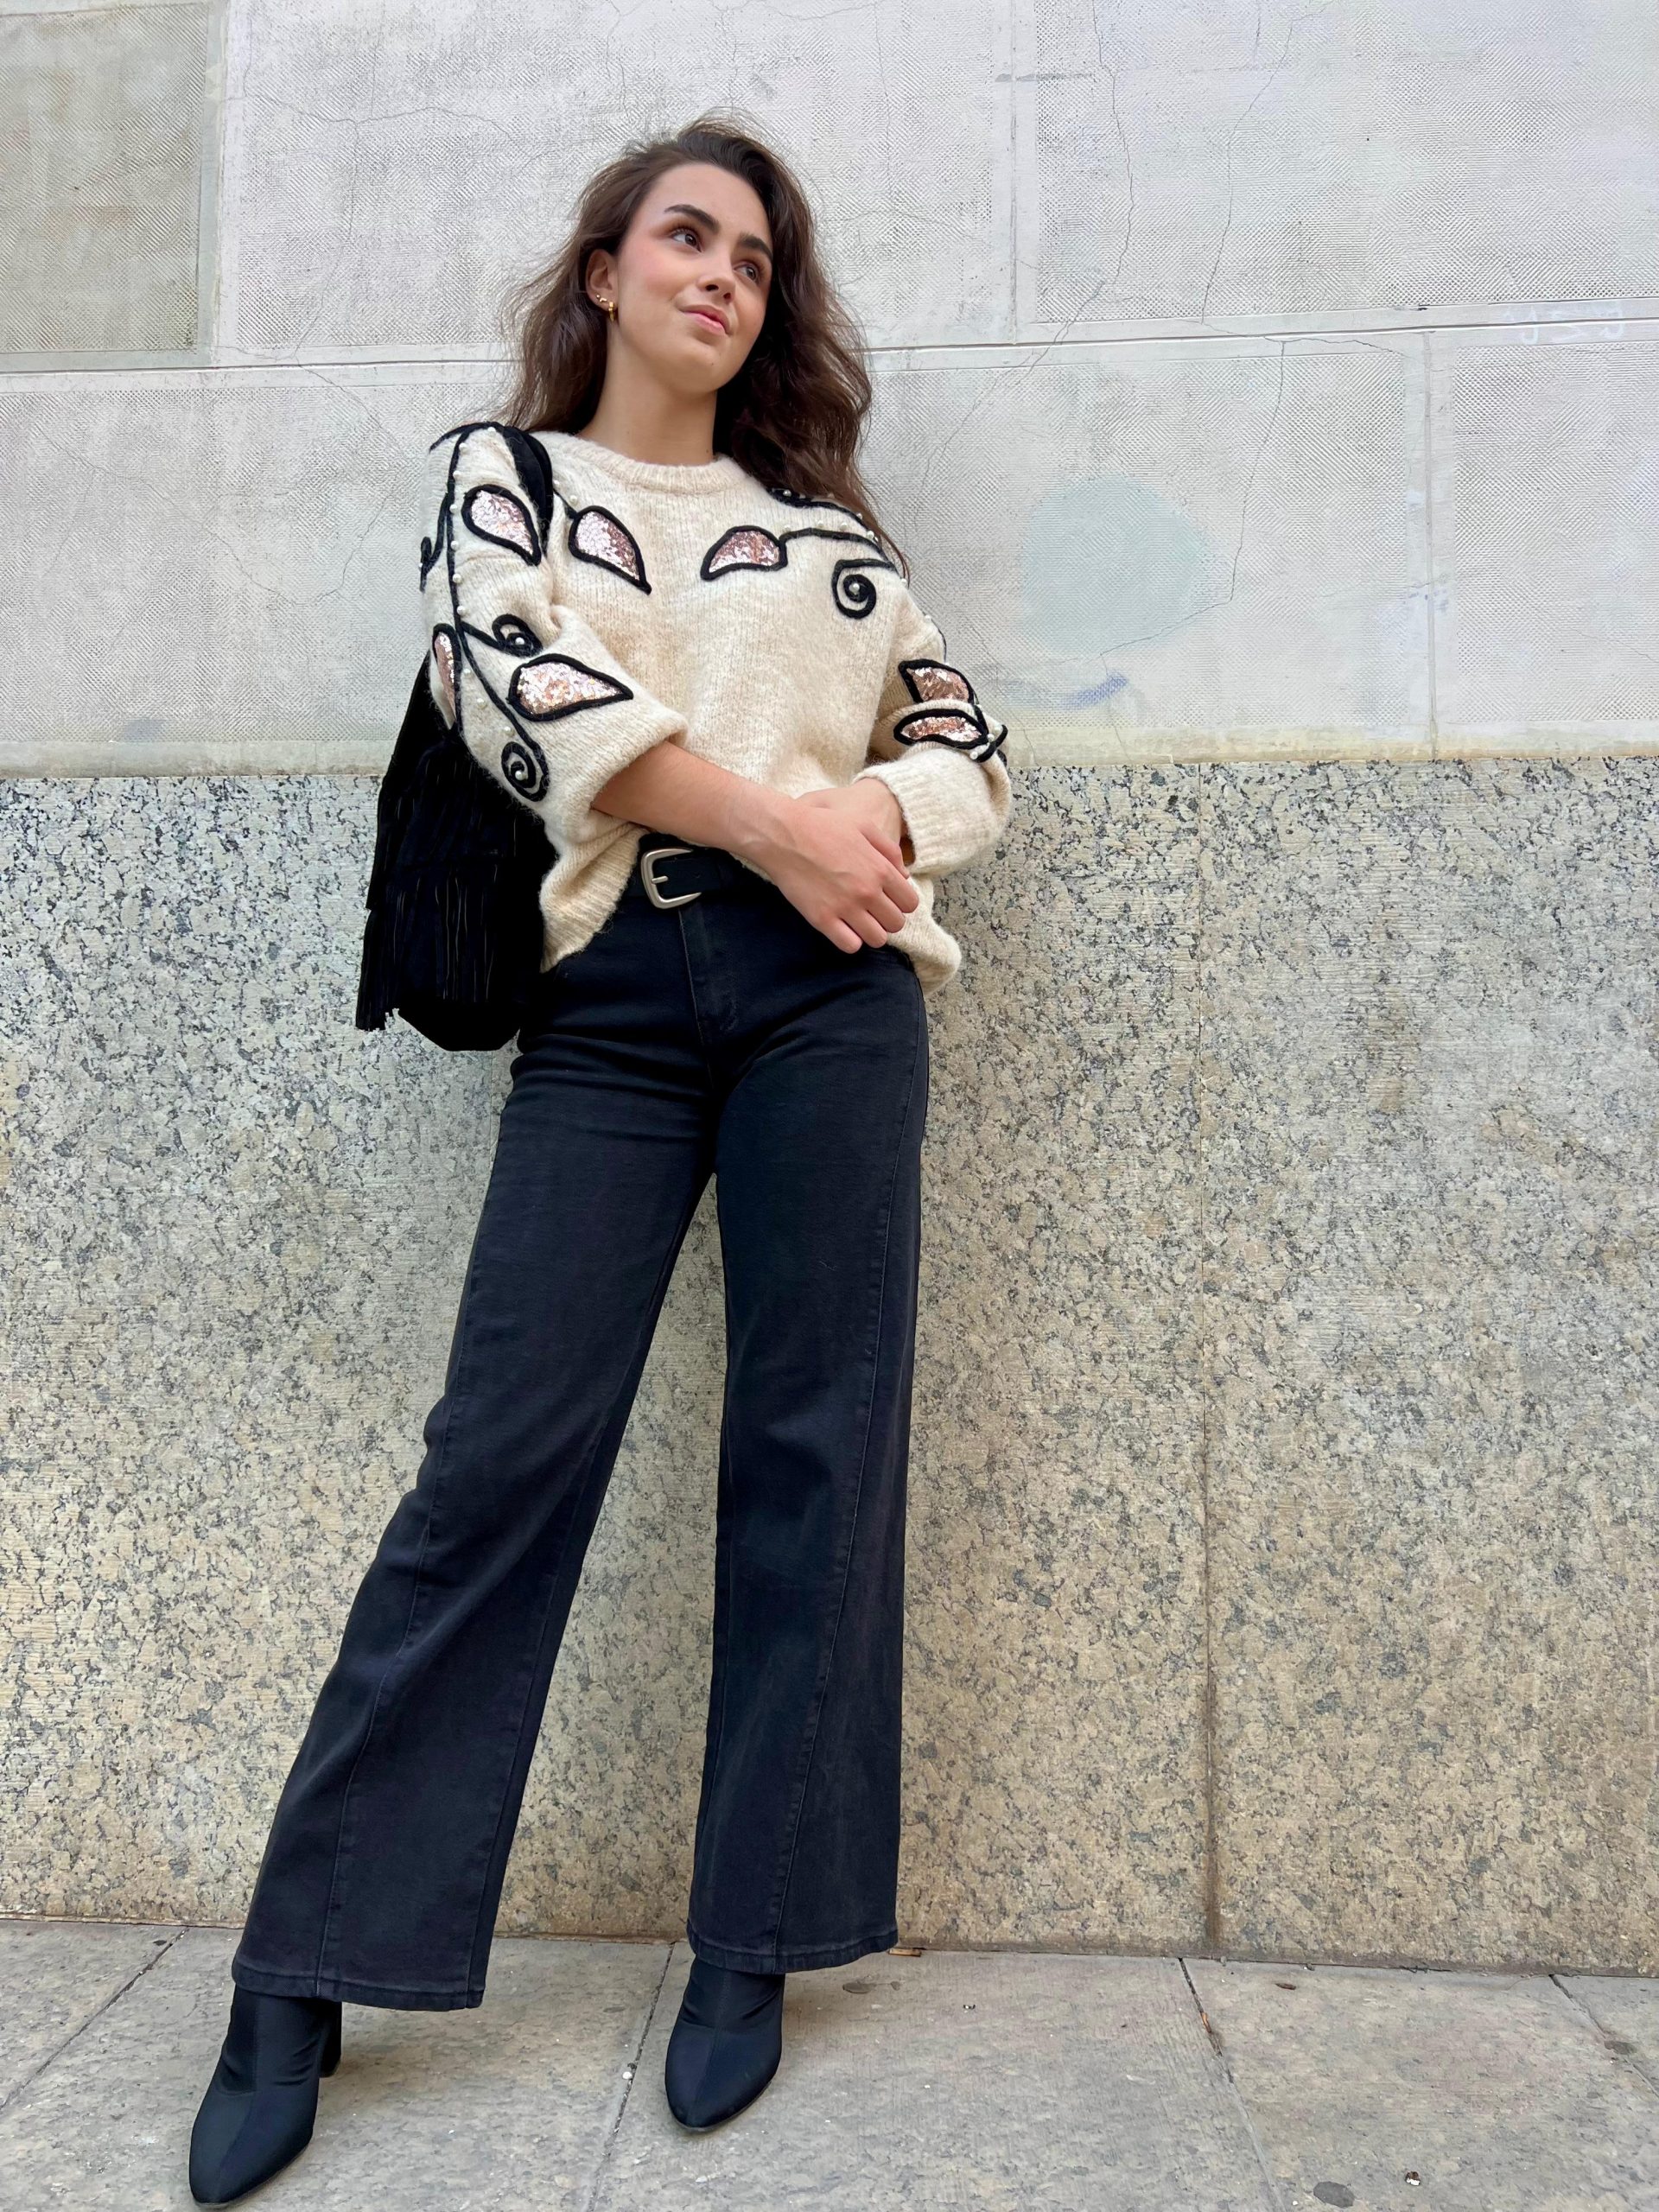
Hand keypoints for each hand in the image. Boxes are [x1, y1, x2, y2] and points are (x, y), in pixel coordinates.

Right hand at [744, 783, 919, 953]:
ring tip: (858, 921)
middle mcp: (867, 891)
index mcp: (881, 869)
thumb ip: (889, 850)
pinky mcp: (822, 919)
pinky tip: (842, 928)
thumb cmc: (823, 826)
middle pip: (896, 924)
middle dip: (887, 919)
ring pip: (877, 940)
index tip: (888, 899)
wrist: (783, 835)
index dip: (901, 903)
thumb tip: (904, 875)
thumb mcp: (864, 825)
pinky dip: (850, 941)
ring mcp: (845, 907)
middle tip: (872, 911)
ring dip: (870, 933)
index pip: (910, 903)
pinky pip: (850, 946)